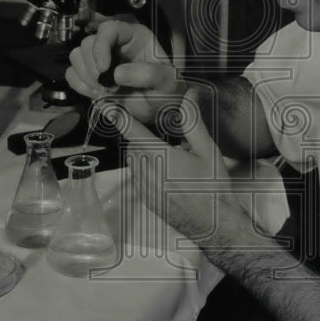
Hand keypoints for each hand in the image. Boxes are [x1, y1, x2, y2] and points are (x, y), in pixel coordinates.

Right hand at [66, 21, 184, 125]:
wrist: (159, 111)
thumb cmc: (167, 92)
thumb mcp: (167, 82)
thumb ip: (149, 74)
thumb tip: (117, 73)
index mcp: (134, 36)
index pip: (108, 29)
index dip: (101, 47)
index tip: (104, 70)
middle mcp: (114, 43)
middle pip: (87, 43)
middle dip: (94, 68)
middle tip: (109, 87)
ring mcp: (100, 59)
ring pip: (77, 56)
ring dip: (86, 76)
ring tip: (104, 91)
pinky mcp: (90, 75)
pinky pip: (72, 74)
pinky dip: (79, 85)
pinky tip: (95, 94)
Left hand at [103, 89, 270, 248]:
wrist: (214, 225)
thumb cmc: (214, 187)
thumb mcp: (208, 151)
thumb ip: (193, 122)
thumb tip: (188, 95)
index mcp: (162, 157)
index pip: (133, 132)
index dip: (118, 117)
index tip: (105, 105)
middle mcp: (148, 173)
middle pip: (133, 145)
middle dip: (142, 137)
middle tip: (162, 136)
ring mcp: (145, 188)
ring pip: (134, 161)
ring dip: (144, 153)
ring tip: (168, 155)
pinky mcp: (146, 199)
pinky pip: (138, 176)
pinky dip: (146, 168)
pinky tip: (168, 172)